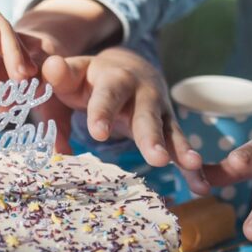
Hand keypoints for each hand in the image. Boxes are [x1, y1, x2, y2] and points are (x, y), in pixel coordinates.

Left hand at [26, 45, 207, 194]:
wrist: (128, 66)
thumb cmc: (90, 78)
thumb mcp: (73, 73)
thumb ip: (60, 76)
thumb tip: (50, 68)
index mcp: (113, 78)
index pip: (107, 94)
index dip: (103, 111)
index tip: (97, 132)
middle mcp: (141, 92)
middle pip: (146, 114)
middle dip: (151, 136)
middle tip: (155, 158)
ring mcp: (158, 110)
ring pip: (169, 129)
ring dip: (180, 148)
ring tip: (190, 165)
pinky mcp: (168, 127)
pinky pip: (180, 147)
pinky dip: (192, 166)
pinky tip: (200, 185)